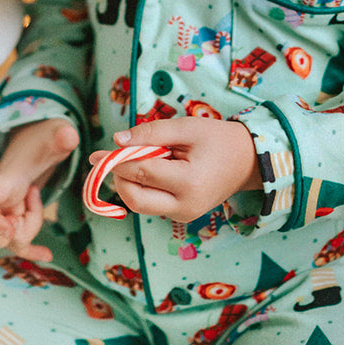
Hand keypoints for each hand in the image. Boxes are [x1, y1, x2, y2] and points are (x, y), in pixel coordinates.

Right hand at [0, 118, 77, 261]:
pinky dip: (29, 251)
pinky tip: (46, 254)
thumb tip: (69, 136)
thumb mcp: (54, 135)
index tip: (10, 228)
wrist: (34, 145)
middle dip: (17, 229)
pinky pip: (13, 245)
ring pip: (6, 240)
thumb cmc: (42, 141)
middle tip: (30, 200)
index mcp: (1, 180)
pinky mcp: (9, 221)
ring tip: (34, 199)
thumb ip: (62, 135)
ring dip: (28, 229)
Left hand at [88, 117, 261, 223]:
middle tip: (113, 157)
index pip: (140, 173)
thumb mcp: (186, 127)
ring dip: (130, 183)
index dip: (115, 162)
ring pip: (140, 204)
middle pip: (135, 199)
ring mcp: (184, 215)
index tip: (95, 154)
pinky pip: (151, 204)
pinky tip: (152, 169)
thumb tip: (117, 140)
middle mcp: (185, 206)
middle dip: (119, 178)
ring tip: (142, 158)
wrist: (248, 161)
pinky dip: (143, 188)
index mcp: (188, 182)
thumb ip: (151, 133)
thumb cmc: (218, 139)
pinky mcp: (182, 217)